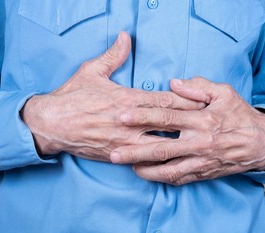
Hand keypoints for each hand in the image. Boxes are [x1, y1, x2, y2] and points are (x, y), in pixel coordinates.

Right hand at [21, 32, 203, 160]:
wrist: (51, 124)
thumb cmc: (72, 97)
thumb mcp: (91, 71)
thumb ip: (114, 55)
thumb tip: (126, 36)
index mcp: (128, 99)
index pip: (166, 100)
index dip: (188, 101)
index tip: (206, 103)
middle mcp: (131, 122)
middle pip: (169, 123)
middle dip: (191, 124)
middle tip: (212, 126)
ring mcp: (126, 141)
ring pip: (161, 145)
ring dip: (180, 146)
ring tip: (200, 148)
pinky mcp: (118, 155)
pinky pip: (144, 161)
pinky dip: (161, 162)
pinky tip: (175, 164)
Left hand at [110, 77, 264, 184]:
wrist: (261, 143)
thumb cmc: (240, 115)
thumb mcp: (224, 93)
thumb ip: (198, 87)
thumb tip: (172, 83)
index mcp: (202, 120)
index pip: (167, 117)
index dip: (143, 116)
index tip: (122, 115)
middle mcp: (199, 142)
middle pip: (161, 148)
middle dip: (135, 150)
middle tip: (113, 152)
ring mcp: (200, 161)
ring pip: (167, 169)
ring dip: (145, 169)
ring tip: (126, 166)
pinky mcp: (203, 173)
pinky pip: (179, 179)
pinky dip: (161, 178)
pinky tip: (146, 174)